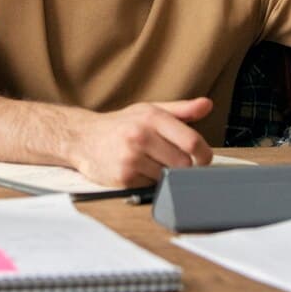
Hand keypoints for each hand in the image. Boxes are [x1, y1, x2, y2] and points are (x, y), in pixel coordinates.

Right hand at [67, 97, 214, 187]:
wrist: (83, 138)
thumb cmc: (121, 124)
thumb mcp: (150, 110)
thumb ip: (182, 110)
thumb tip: (207, 105)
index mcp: (152, 117)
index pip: (192, 141)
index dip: (204, 154)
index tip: (203, 158)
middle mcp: (141, 136)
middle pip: (183, 163)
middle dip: (183, 166)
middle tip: (174, 161)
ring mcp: (131, 158)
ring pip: (168, 177)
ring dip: (165, 174)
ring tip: (152, 163)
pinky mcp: (124, 178)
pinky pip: (152, 187)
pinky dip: (150, 182)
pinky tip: (139, 171)